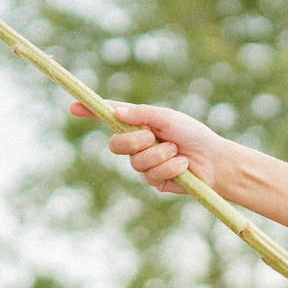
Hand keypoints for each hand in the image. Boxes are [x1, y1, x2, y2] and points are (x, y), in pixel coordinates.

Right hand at [76, 100, 238, 196]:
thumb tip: (115, 112)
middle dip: (133, 141)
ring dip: (160, 154)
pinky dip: (169, 167)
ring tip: (177, 152)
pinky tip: (183, 166)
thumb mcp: (167, 118)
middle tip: (152, 137)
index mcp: (138, 124)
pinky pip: (151, 174)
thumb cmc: (193, 134)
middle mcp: (137, 144)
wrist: (215, 160)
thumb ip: (142, 114)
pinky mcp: (154, 181)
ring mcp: (144, 164)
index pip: (109, 117)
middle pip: (116, 144)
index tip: (73, 107)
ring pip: (136, 161)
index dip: (90, 112)